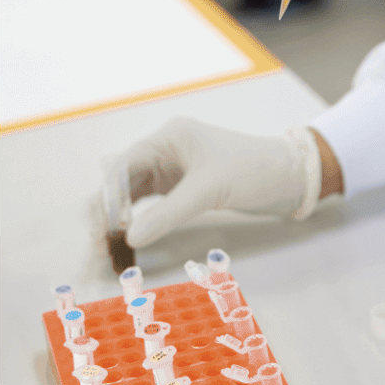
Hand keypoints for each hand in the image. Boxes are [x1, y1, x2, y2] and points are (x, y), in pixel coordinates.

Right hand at [89, 118, 317, 250]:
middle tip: (97, 242)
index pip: (126, 164)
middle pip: (125, 180)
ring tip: (106, 246)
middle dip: (109, 209)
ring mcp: (175, 169)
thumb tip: (129, 237)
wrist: (288, 177)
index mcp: (171, 137)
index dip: (109, 195)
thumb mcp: (209, 190)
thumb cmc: (252, 170)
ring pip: (135, 194)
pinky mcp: (183, 188)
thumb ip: (169, 213)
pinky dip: (139, 220)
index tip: (99, 226)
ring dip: (120, 218)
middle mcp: (168, 150)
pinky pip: (151, 204)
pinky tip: (129, 239)